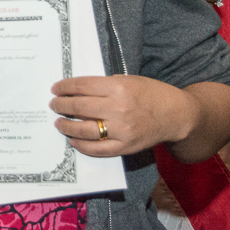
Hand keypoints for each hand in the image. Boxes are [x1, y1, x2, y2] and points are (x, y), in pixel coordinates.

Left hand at [50, 76, 197, 157]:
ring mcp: (121, 130)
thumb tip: (73, 90)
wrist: (176, 115)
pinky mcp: (125, 147)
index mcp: (118, 88)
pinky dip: (81, 145)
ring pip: (84, 130)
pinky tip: (73, 140)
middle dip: (61, 106)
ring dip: (66, 126)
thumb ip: (102, 85)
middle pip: (78, 107)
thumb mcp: (126, 80)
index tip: (55, 89)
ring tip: (59, 123)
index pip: (81, 86)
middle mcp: (118, 109)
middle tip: (53, 105)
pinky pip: (97, 149)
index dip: (64, 87)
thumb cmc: (150, 93)